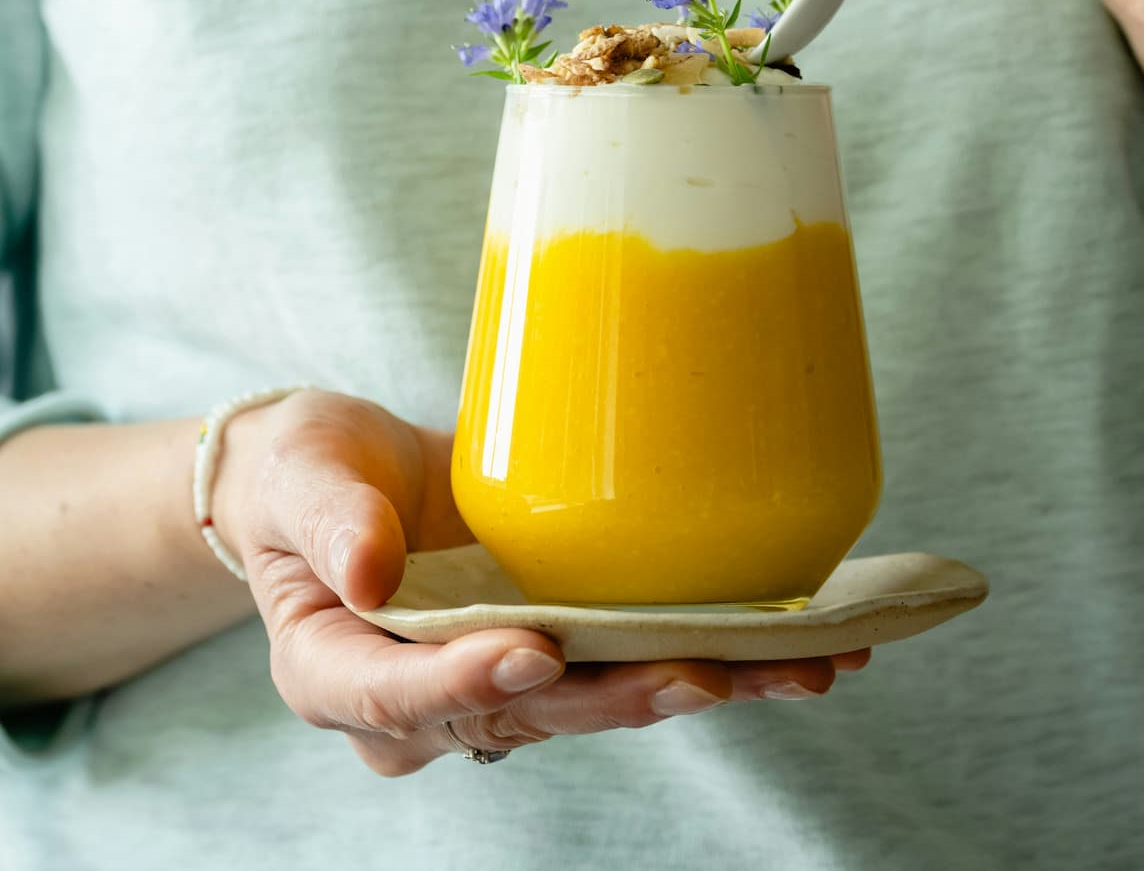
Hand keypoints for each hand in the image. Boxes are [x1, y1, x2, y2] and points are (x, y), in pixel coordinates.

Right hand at [214, 390, 868, 775]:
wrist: (342, 478)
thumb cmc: (305, 474)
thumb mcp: (301, 474)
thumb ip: (329, 517)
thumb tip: (367, 568)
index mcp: (339, 673)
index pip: (397, 696)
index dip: (467, 682)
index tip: (534, 653)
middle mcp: (426, 699)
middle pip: (526, 712)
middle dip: (620, 697)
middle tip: (706, 674)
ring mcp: (498, 677)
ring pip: (596, 699)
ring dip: (700, 684)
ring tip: (800, 666)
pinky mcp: (555, 643)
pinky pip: (627, 662)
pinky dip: (711, 656)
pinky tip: (796, 648)